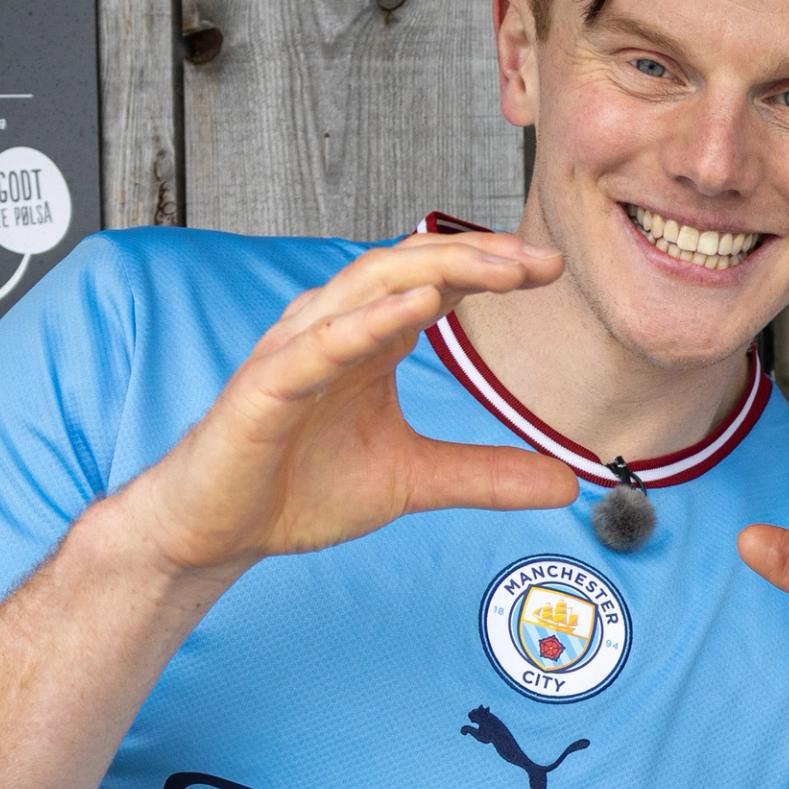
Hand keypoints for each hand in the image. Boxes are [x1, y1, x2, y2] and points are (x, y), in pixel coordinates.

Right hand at [115, 230, 577, 574]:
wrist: (220, 531)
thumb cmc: (298, 488)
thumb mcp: (415, 480)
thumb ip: (486, 475)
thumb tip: (568, 484)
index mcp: (369, 339)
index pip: (435, 282)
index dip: (491, 269)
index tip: (550, 269)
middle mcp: (334, 329)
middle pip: (408, 266)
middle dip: (474, 256)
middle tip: (536, 261)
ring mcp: (297, 352)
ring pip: (365, 287)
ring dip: (432, 271)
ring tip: (494, 268)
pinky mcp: (266, 387)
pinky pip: (319, 344)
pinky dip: (367, 321)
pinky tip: (415, 307)